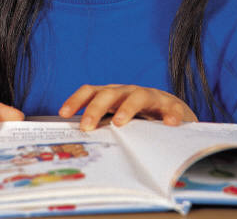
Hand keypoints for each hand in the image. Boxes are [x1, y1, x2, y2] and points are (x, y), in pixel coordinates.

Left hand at [58, 84, 197, 130]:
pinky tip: (169, 124)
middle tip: (86, 126)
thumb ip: (102, 127)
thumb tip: (77, 144)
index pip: (91, 91)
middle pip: (109, 93)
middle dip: (96, 108)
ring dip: (127, 108)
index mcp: (113, 95)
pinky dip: (169, 114)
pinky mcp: (171, 105)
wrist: (173, 111)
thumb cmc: (140, 118)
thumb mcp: (118, 119)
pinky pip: (171, 108)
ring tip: (119, 123)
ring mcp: (150, 96)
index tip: (63, 113)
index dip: (76, 100)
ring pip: (138, 96)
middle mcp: (129, 92)